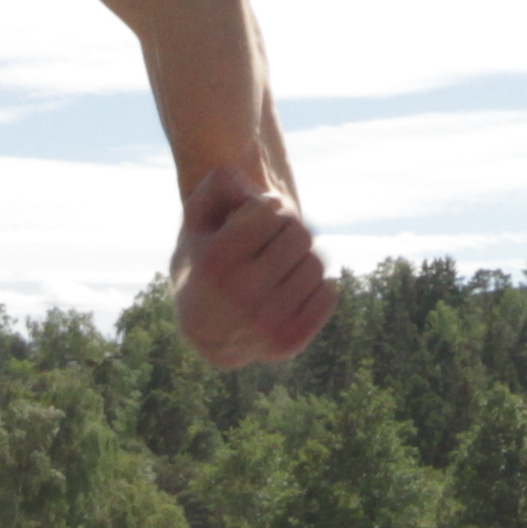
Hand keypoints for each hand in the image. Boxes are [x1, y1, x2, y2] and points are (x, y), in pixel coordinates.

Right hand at [175, 169, 335, 367]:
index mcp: (215, 260)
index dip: (266, 205)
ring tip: (282, 263)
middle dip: (289, 228)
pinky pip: (329, 294)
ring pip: (317, 263)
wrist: (204, 328)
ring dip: (303, 256)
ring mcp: (265, 324)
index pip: (271, 208)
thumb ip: (219, 185)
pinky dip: (318, 284)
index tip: (255, 217)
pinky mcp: (288, 342)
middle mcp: (239, 295)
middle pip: (300, 233)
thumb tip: (252, 187)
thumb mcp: (197, 218)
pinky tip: (295, 284)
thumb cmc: (204, 259)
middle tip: (274, 238)